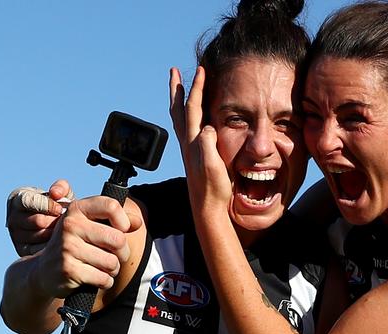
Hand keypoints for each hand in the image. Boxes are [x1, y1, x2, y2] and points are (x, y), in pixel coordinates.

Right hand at [6, 180, 74, 255]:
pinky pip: (40, 249)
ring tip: (64, 229)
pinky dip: (54, 245)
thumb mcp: (62, 194)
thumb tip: (55, 193)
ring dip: (57, 233)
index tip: (60, 209)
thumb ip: (61, 187)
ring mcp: (15, 235)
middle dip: (55, 220)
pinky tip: (61, 239)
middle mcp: (13, 218)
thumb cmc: (59, 205)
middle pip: (36, 221)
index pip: (28, 201)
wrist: (57, 225)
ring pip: (40, 235)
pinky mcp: (22, 250)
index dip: (48, 205)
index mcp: (18, 199)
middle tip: (66, 221)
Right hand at [33, 196, 139, 298]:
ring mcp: (67, 248)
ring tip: (102, 267)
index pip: (111, 206)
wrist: (44, 271)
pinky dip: (105, 281)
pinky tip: (95, 278)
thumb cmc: (76, 244)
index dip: (124, 220)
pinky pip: (104, 278)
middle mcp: (70, 225)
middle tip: (114, 255)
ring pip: (112, 261)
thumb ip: (117, 221)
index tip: (121, 229)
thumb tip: (137, 222)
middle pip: (118, 239)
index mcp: (77, 209)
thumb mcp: (91, 226)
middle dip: (123, 252)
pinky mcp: (68, 270)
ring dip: (113, 269)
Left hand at [169, 67, 231, 212]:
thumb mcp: (214, 167)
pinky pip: (186, 129)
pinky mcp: (193, 157)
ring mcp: (189, 150)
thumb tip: (208, 128)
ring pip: (180, 119)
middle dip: (177, 89)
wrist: (207, 210)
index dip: (197, 88)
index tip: (201, 70)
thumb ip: (208, 147)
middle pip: (179, 110)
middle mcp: (188, 144)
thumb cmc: (214, 190)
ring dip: (178, 100)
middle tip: (173, 71)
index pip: (193, 109)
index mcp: (193, 142)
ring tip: (179, 89)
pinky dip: (186, 116)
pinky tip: (191, 118)